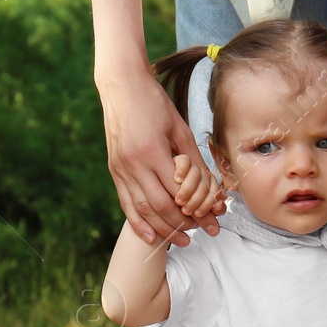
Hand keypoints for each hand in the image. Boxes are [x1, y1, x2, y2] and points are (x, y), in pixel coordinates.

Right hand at [100, 74, 222, 245]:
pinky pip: (126, 204)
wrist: (122, 86)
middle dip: (183, 224)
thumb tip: (212, 188)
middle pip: (161, 206)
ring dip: (163, 229)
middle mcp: (134, 163)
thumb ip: (194, 160)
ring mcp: (121, 168)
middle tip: (201, 233)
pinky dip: (139, 223)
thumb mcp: (180, 129)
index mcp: (152, 150)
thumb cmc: (155, 104)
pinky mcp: (114, 170)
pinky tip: (151, 238)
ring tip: (182, 240)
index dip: (197, 209)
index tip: (212, 219)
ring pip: (143, 209)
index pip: (178, 190)